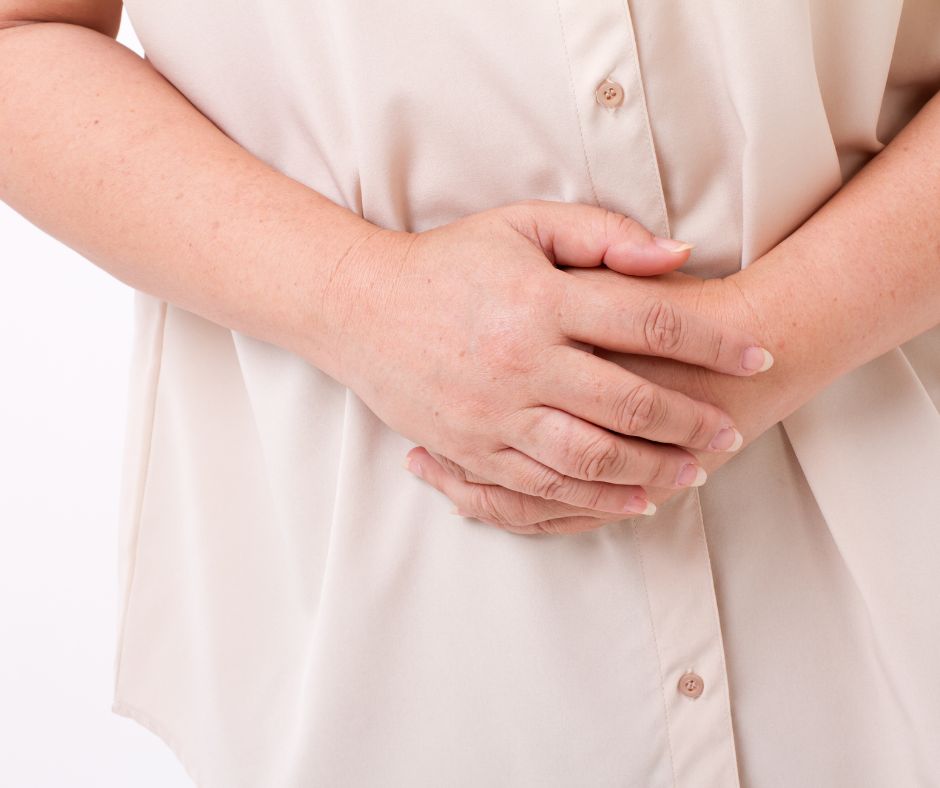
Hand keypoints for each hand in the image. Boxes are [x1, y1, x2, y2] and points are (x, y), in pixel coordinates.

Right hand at [326, 198, 772, 518]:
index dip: (712, 343)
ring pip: (592, 457)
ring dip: (653, 471)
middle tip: (729, 433)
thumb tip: (677, 256)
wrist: (360, 309)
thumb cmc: (448, 261)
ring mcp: (493, 413)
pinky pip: (542, 487)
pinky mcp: (471, 448)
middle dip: (692, 422)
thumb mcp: (522, 226)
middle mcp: (521, 362)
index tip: (756, 356)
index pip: (648, 321)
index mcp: (539, 301)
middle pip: (630, 403)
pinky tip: (633, 502)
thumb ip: (601, 235)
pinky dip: (595, 500)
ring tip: (693, 473)